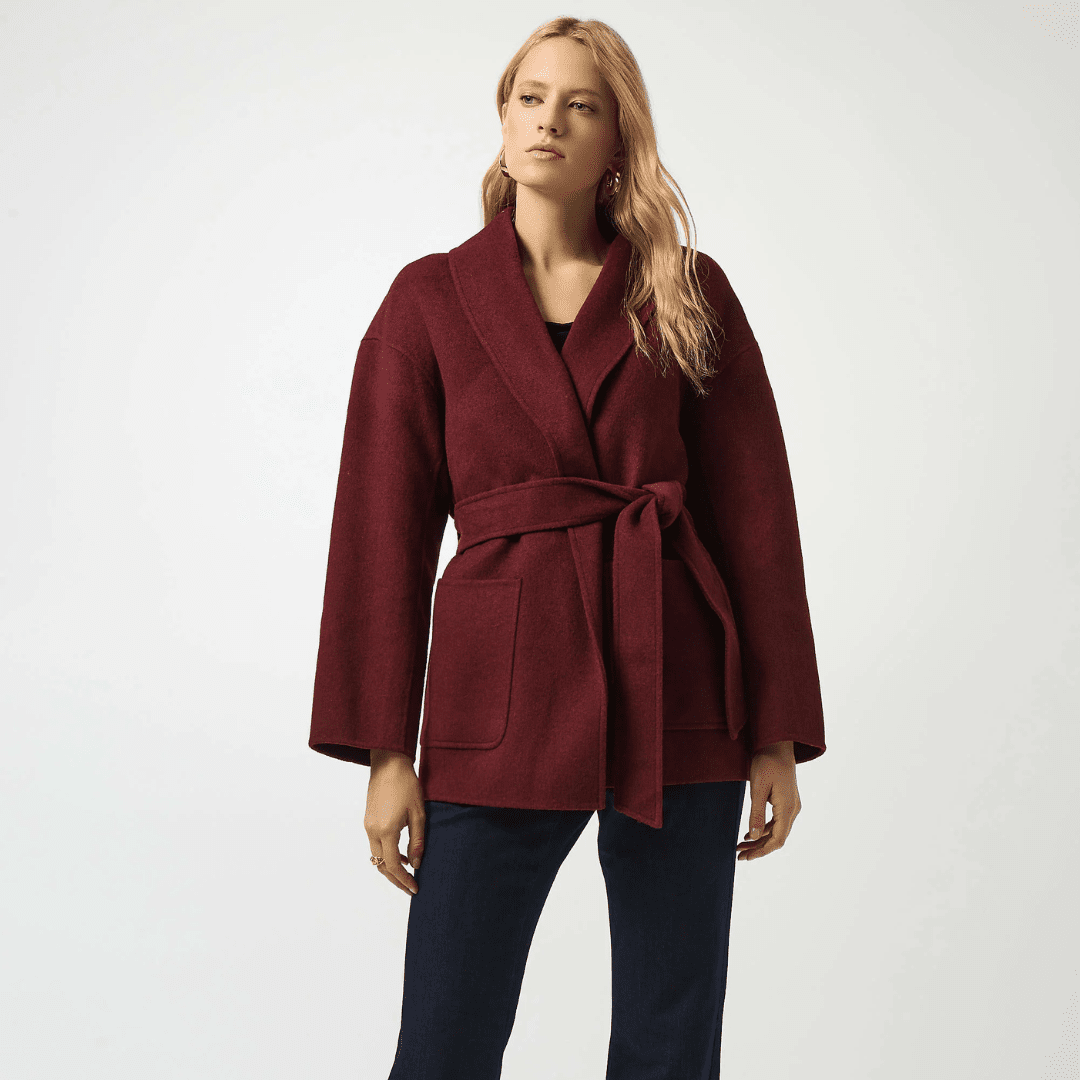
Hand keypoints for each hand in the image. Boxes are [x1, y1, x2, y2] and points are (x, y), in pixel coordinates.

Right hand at [365, 749, 425, 896]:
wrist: (389, 763)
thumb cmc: (406, 784)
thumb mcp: (418, 813)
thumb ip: (417, 841)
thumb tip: (416, 864)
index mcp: (386, 830)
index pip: (393, 865)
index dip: (404, 879)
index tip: (415, 888)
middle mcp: (373, 831)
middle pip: (381, 865)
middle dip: (395, 879)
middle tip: (410, 888)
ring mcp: (368, 825)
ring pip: (376, 856)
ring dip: (390, 867)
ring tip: (408, 872)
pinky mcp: (368, 820)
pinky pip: (375, 844)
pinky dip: (386, 854)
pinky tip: (400, 853)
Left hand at [736, 740, 800, 861]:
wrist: (777, 744)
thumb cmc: (767, 762)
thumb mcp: (758, 787)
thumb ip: (756, 812)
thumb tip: (754, 836)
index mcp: (788, 808)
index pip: (777, 839)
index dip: (761, 851)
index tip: (745, 857)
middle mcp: (793, 809)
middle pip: (777, 838)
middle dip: (758, 848)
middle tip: (739, 854)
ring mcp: (791, 805)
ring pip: (776, 830)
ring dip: (760, 839)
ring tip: (741, 845)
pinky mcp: (786, 800)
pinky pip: (776, 821)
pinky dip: (763, 829)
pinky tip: (750, 833)